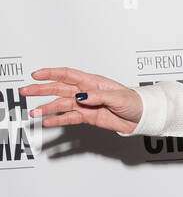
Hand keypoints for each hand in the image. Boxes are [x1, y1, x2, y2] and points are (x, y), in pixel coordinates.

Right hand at [20, 67, 143, 135]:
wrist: (142, 117)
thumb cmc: (134, 102)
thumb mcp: (118, 97)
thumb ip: (98, 97)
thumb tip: (80, 97)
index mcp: (93, 82)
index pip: (67, 75)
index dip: (51, 74)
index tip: (36, 75)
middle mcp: (86, 92)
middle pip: (59, 89)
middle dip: (41, 90)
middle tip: (25, 91)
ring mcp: (86, 105)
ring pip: (62, 105)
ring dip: (47, 109)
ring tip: (33, 113)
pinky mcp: (88, 117)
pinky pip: (70, 118)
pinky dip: (59, 120)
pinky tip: (47, 122)